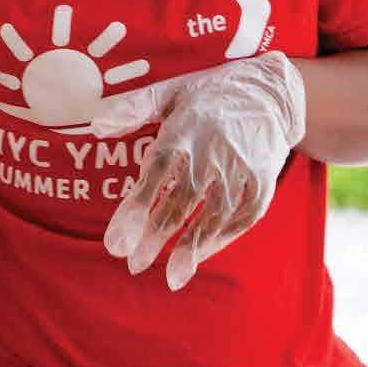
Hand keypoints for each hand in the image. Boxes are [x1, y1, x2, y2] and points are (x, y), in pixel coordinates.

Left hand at [89, 51, 306, 290]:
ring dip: (191, 247)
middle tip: (134, 264)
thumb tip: (96, 123)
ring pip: (213, 215)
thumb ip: (132, 107)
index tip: (117, 242)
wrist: (271, 91)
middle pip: (181, 202)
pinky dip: (222, 239)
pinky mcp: (263, 182)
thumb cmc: (209, 94)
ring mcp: (241, 169)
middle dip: (156, 237)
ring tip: (171, 276)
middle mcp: (213, 152)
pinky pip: (242, 217)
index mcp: (184, 130)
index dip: (135, 209)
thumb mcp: (169, 90)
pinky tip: (200, 255)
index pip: (155, 173)